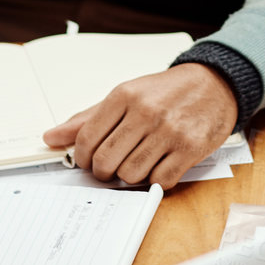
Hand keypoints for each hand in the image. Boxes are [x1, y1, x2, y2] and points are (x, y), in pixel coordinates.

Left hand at [43, 64, 235, 188]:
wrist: (214, 83)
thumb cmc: (166, 92)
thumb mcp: (126, 94)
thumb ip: (88, 118)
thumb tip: (50, 138)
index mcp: (124, 95)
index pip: (86, 139)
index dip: (81, 158)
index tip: (87, 161)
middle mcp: (146, 112)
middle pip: (105, 161)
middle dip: (103, 172)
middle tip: (111, 167)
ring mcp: (169, 131)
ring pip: (130, 174)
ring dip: (130, 176)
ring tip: (138, 162)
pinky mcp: (190, 148)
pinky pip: (160, 180)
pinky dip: (156, 180)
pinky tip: (159, 165)